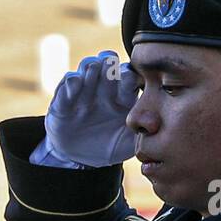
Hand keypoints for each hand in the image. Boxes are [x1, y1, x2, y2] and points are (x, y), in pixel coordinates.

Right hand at [43, 50, 138, 166]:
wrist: (81, 157)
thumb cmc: (110, 145)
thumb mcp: (128, 144)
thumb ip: (142, 135)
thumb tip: (154, 127)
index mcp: (124, 94)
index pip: (129, 75)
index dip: (129, 74)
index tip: (131, 80)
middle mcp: (105, 87)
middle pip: (109, 63)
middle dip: (109, 63)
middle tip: (110, 70)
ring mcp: (84, 90)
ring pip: (88, 65)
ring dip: (91, 65)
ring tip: (92, 71)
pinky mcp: (65, 98)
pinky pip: (68, 80)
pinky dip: (72, 79)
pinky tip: (75, 84)